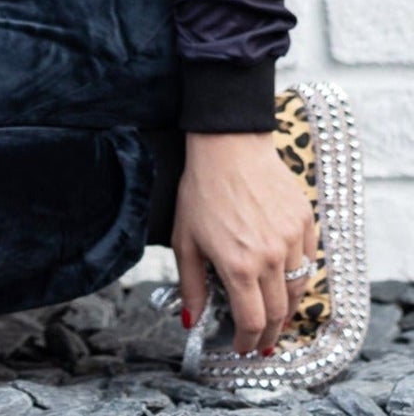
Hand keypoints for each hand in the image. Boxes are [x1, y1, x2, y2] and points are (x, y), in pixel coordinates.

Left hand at [172, 132, 317, 354]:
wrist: (229, 145)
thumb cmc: (201, 189)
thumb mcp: (185, 238)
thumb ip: (190, 284)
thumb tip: (192, 321)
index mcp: (238, 265)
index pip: (252, 322)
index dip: (248, 342)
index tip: (242, 347)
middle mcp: (270, 257)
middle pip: (279, 313)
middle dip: (269, 334)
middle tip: (260, 341)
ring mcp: (291, 240)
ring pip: (297, 290)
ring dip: (285, 307)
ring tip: (273, 313)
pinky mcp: (305, 223)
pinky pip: (307, 262)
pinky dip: (297, 276)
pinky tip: (284, 277)